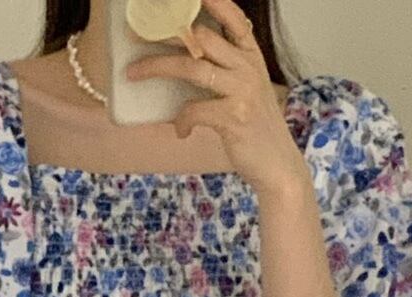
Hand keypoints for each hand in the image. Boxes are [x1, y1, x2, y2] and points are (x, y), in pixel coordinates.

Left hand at [126, 0, 309, 195]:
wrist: (278, 165)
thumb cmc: (257, 128)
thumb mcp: (248, 89)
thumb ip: (227, 68)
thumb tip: (189, 54)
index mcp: (251, 56)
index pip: (233, 19)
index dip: (214, 2)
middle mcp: (248, 67)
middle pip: (200, 38)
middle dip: (166, 34)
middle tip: (137, 35)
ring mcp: (242, 91)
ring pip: (191, 67)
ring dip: (157, 68)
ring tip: (133, 73)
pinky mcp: (233, 117)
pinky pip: (194, 109)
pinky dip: (181, 119)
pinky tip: (181, 130)